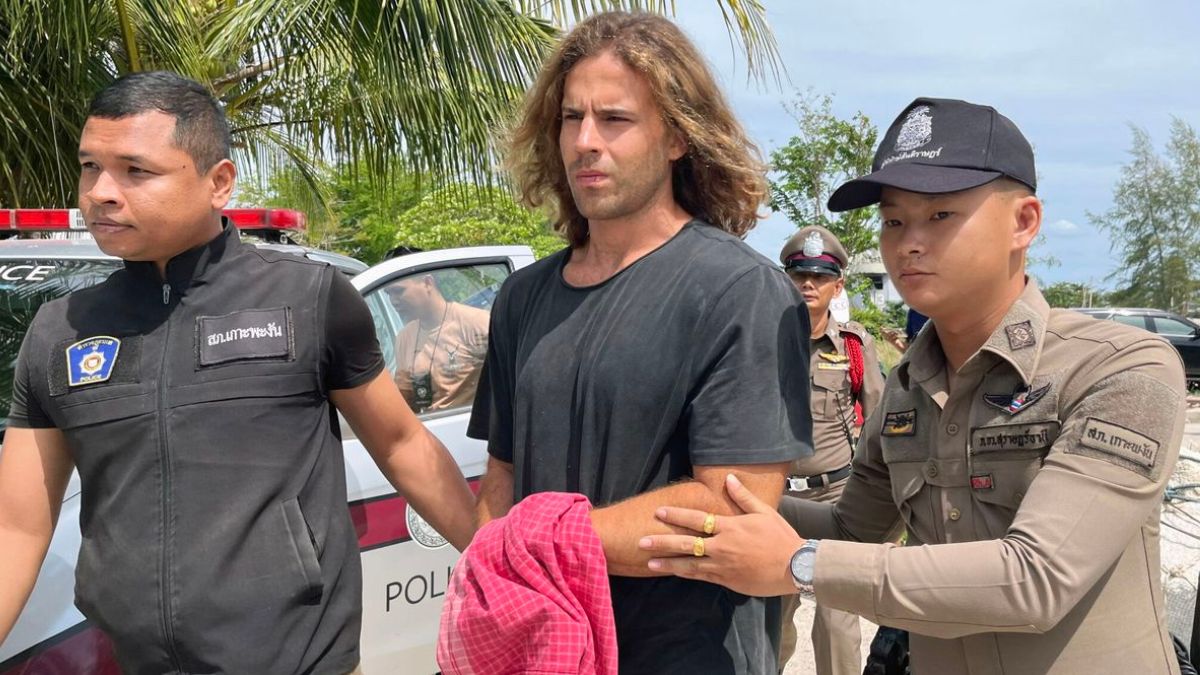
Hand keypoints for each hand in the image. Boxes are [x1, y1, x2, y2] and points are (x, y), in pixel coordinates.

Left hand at [638, 473, 803, 596]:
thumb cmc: (780, 537)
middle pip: (686, 544)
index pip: (697, 519)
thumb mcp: (764, 512)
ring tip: (649, 563)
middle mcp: (722, 546)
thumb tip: (729, 478)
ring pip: (689, 565)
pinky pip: (702, 577)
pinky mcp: (727, 580)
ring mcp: (723, 566)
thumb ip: (743, 497)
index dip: (676, 515)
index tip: (659, 512)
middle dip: (662, 542)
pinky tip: (674, 573)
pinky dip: (686, 574)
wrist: (795, 566)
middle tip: (641, 542)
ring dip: (668, 564)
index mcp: (730, 527)